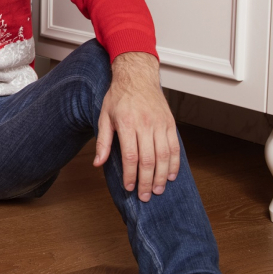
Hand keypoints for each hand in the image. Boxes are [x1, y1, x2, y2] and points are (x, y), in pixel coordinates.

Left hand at [93, 52, 179, 201]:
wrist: (137, 77)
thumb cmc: (118, 97)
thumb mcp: (104, 117)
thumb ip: (103, 142)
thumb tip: (98, 163)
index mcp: (127, 123)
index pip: (131, 156)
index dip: (130, 175)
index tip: (128, 188)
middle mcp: (145, 124)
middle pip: (149, 160)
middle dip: (146, 181)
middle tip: (145, 197)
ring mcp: (160, 124)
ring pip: (164, 156)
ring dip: (162, 176)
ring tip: (158, 190)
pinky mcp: (170, 123)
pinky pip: (175, 147)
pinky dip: (174, 163)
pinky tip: (171, 175)